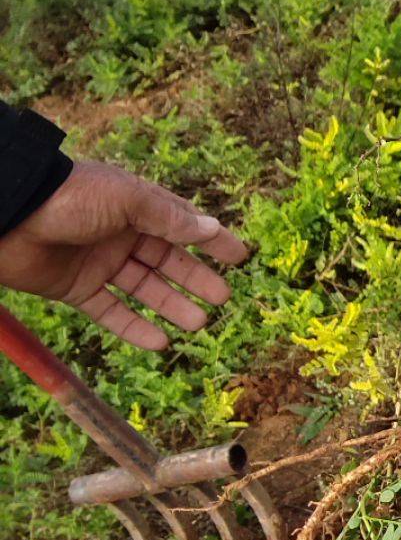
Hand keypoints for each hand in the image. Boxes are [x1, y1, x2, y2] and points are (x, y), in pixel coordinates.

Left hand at [0, 161, 247, 351]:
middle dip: (195, 279)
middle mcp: (119, 234)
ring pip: (143, 289)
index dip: (211, 240)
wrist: (8, 216)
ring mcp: (98, 262)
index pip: (181, 224)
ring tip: (198, 324)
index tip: (239, 257)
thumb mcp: (126, 200)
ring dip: (171, 306)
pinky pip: (111, 312)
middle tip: (221, 299)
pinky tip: (159, 342)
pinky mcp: (75, 288)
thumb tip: (211, 227)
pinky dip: (134, 328)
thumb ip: (168, 217)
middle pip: (166, 261)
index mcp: (134, 206)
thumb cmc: (69, 197)